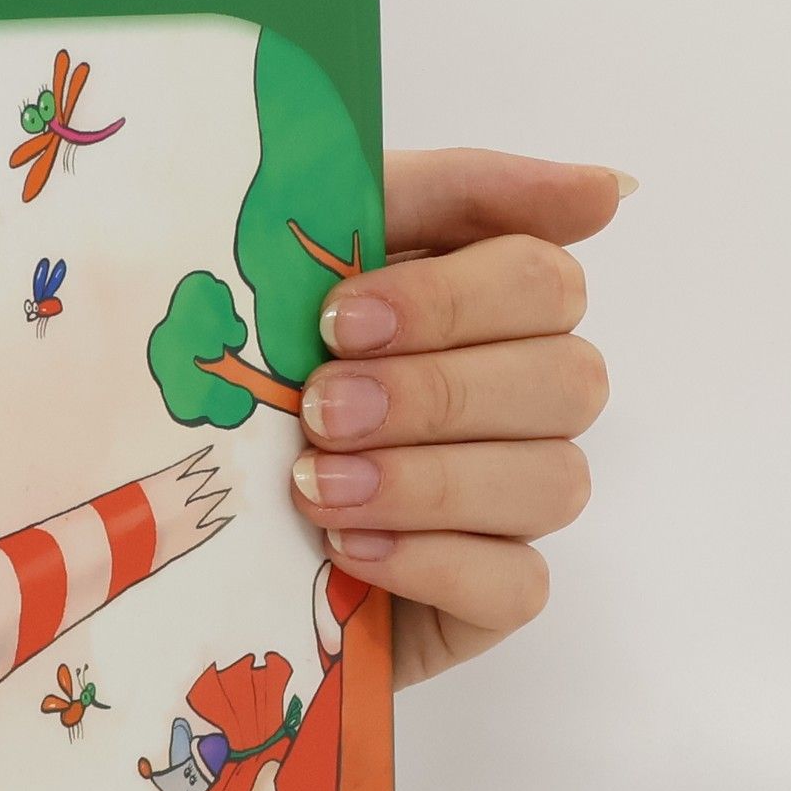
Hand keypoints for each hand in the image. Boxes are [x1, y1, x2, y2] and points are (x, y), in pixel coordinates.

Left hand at [289, 150, 623, 687]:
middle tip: (318, 408)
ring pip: (553, 481)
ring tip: (315, 486)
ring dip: (428, 480)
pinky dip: (433, 562)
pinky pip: (517, 584)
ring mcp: (511, 506)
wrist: (182, 518)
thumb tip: (609, 190)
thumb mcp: (298, 261)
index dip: (451, 297)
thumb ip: (428, 196)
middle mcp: (520, 401)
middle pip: (566, 379)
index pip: (541, 278)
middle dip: (434, 392)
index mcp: (485, 307)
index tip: (342, 315)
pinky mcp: (488, 600)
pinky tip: (347, 549)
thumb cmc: (245, 375)